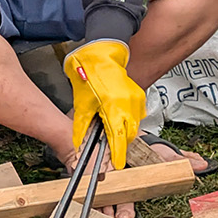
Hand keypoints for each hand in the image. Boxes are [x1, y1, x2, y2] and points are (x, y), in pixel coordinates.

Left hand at [64, 38, 147, 170]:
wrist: (102, 52)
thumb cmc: (91, 73)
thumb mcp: (82, 102)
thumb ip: (82, 125)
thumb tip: (79, 141)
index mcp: (113, 107)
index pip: (118, 138)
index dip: (118, 154)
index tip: (118, 164)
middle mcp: (129, 104)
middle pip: (128, 134)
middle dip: (120, 142)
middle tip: (109, 145)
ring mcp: (136, 99)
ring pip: (133, 124)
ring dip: (123, 129)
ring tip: (109, 125)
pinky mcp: (138, 95)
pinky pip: (135, 114)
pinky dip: (127, 118)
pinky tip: (116, 115)